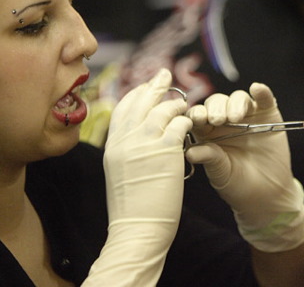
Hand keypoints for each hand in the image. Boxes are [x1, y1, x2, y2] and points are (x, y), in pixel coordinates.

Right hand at [83, 68, 191, 286]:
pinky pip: (179, 124)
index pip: (123, 109)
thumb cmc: (131, 210)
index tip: (146, 87)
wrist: (137, 230)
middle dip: (154, 85)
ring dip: (175, 103)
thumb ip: (126, 152)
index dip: (136, 94)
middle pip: (140, 101)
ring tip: (184, 103)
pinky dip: (186, 119)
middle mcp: (125, 140)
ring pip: (162, 109)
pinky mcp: (165, 150)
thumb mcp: (119, 174)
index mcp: (112, 146)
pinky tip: (191, 120)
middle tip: (164, 73)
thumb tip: (135, 141)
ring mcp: (144, 143)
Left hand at [186, 83, 303, 251]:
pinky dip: (261, 92)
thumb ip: (209, 158)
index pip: (198, 115)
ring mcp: (247, 115)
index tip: (198, 119)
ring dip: (235, 104)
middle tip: (217, 120)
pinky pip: (264, 98)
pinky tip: (257, 89)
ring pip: (238, 98)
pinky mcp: (268, 114)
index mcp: (206, 132)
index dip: (196, 114)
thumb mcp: (220, 172)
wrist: (266, 195)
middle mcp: (225, 120)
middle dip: (215, 108)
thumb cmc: (237, 185)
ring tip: (236, 117)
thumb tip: (190, 152)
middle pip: (216, 103)